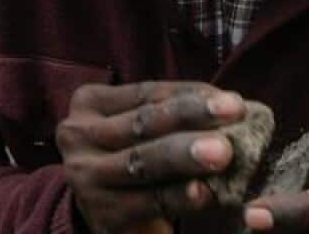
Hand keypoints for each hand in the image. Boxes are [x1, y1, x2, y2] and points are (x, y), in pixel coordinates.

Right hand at [57, 82, 245, 233]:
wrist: (117, 212)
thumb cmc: (141, 154)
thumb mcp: (148, 127)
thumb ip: (176, 112)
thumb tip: (231, 102)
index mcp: (89, 103)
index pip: (145, 93)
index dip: (189, 95)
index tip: (231, 99)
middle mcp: (76, 135)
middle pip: (141, 124)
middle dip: (191, 118)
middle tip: (232, 115)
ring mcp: (83, 176)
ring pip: (141, 161)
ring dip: (186, 157)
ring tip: (223, 152)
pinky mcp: (100, 214)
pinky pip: (145, 201)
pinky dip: (177, 196)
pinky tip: (203, 192)